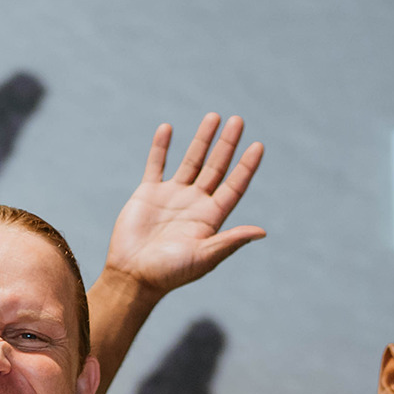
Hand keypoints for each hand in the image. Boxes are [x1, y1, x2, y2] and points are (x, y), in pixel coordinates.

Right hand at [101, 115, 265, 301]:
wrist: (132, 277)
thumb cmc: (169, 274)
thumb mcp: (203, 258)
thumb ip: (229, 241)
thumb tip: (262, 231)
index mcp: (210, 218)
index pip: (234, 186)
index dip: (246, 167)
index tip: (258, 146)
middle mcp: (194, 203)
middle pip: (215, 167)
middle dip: (227, 144)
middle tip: (238, 120)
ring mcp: (172, 196)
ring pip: (191, 161)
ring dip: (202, 139)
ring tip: (214, 117)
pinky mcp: (148, 194)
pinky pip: (156, 164)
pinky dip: (161, 147)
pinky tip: (167, 128)